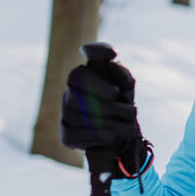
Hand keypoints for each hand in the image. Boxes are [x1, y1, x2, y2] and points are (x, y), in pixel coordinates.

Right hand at [60, 43, 149, 176]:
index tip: (115, 93)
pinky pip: (72, 136)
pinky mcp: (65, 135)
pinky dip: (95, 137)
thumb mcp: (127, 86)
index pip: (78, 76)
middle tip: (129, 113)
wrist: (124, 134)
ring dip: (106, 124)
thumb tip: (111, 58)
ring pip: (75, 118)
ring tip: (125, 127)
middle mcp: (69, 94)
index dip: (95, 85)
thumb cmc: (123, 103)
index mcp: (82, 78)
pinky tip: (110, 137)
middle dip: (106, 108)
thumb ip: (120, 71)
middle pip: (75, 100)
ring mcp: (65, 115)